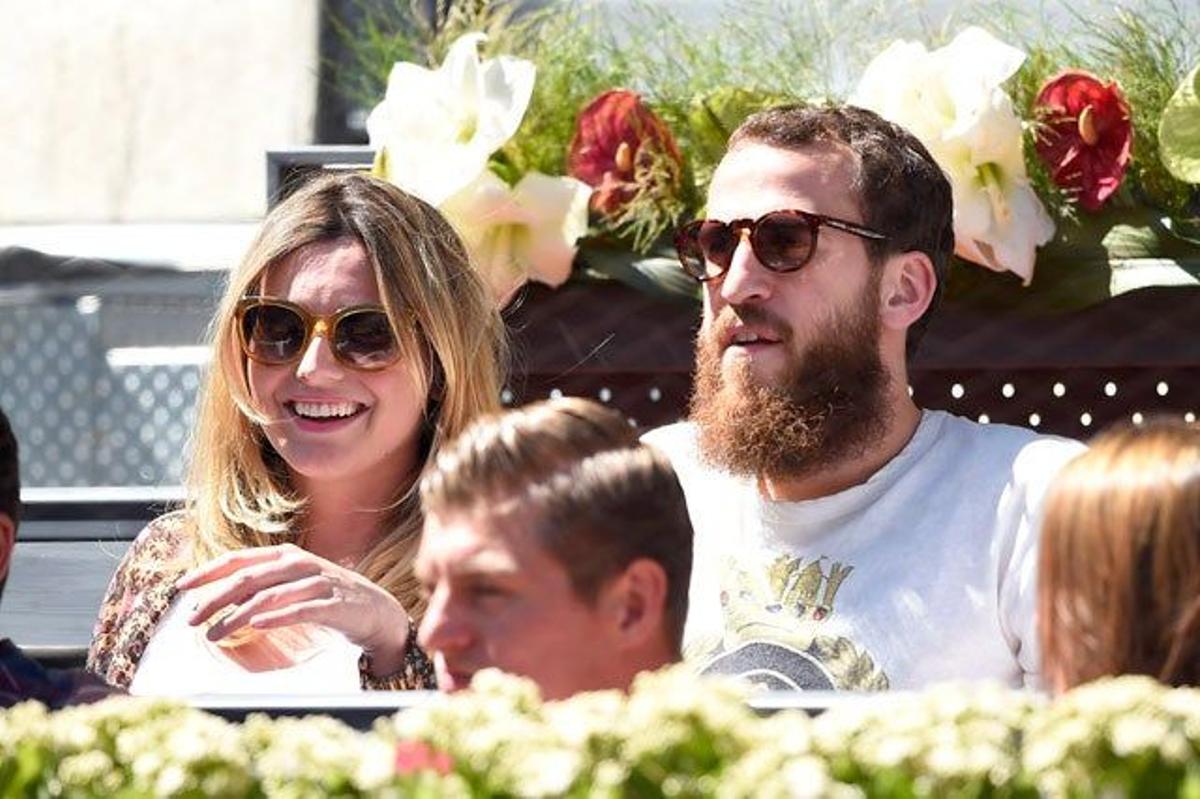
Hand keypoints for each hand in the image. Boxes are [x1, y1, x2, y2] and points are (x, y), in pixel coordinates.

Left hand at [176, 543, 410, 675]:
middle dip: (215, 599)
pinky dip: (276, 617)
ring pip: (268, 596)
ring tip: (213, 634)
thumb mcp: (293, 585)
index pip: (239, 558)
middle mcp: (300, 564)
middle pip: (248, 578)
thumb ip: (263, 586)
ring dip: (235, 616)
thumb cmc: (329, 598)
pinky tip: (256, 626)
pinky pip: (300, 610)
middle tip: (191, 619)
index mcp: (286, 555)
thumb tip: (220, 598)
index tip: (181, 588)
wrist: (377, 612)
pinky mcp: (333, 605)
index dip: (208, 571)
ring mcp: (318, 583)